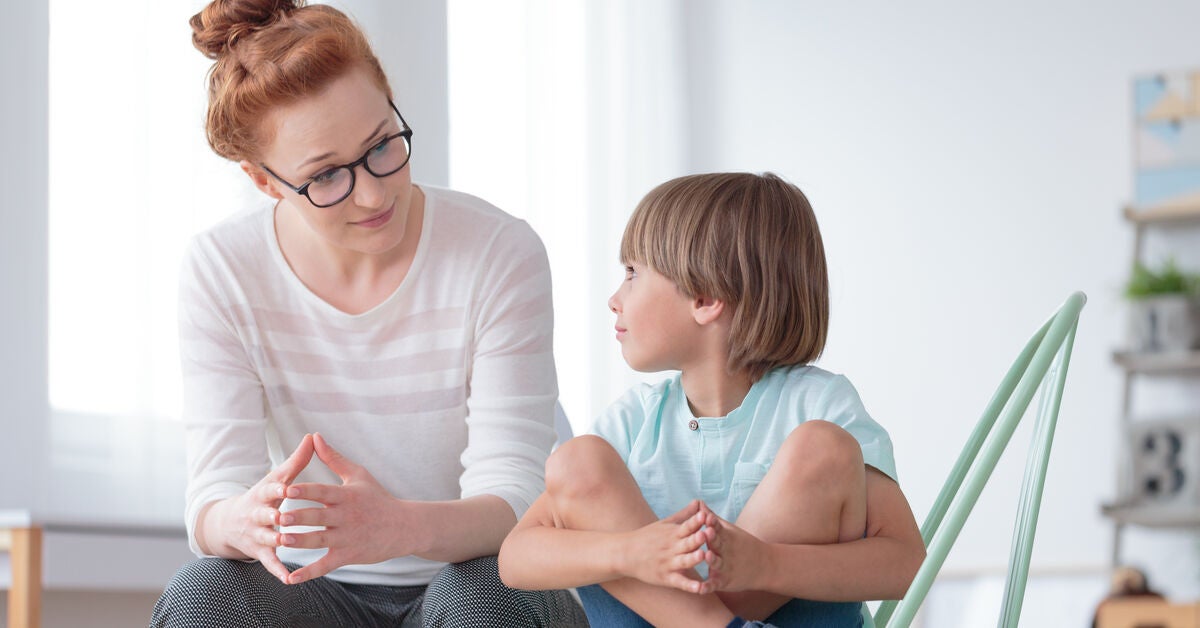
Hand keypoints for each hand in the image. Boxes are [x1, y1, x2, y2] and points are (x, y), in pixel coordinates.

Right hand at [206, 434, 314, 582]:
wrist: (229, 522)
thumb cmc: (264, 496)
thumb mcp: (276, 478)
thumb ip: (296, 461)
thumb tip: (313, 436)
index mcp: (263, 494)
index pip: (270, 489)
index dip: (278, 488)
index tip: (287, 487)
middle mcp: (257, 514)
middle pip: (264, 514)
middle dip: (272, 515)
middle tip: (283, 517)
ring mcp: (257, 534)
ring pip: (266, 538)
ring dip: (275, 540)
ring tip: (287, 542)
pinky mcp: (260, 552)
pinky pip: (269, 562)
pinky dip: (278, 570)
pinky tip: (289, 579)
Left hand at [279, 433, 410, 584]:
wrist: (405, 527)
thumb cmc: (379, 498)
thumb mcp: (358, 475)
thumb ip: (333, 458)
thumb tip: (314, 437)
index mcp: (347, 496)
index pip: (323, 492)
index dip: (306, 491)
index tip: (288, 489)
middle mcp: (346, 517)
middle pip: (319, 516)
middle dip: (299, 517)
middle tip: (279, 516)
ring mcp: (347, 538)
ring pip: (320, 540)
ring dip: (301, 541)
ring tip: (281, 541)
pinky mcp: (348, 555)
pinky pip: (326, 565)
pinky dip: (308, 573)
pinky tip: (290, 579)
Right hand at [617, 499, 710, 592]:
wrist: (625, 554)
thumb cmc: (647, 537)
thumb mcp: (665, 524)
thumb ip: (685, 515)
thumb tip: (699, 501)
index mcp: (673, 534)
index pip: (686, 526)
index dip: (695, 521)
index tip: (705, 515)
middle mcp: (672, 548)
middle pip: (687, 543)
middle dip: (697, 538)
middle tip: (707, 533)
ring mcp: (669, 564)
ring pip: (684, 561)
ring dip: (694, 558)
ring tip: (703, 555)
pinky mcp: (666, 578)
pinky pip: (680, 582)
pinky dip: (689, 586)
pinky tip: (700, 588)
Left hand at [697, 504, 767, 593]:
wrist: (764, 566)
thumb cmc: (741, 545)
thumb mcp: (729, 531)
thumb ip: (712, 518)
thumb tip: (698, 503)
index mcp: (726, 538)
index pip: (718, 528)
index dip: (713, 523)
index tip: (707, 516)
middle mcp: (726, 552)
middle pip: (718, 544)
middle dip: (712, 538)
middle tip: (706, 532)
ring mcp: (726, 567)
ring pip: (717, 563)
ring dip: (712, 559)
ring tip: (706, 556)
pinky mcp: (724, 581)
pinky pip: (715, 584)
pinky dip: (708, 587)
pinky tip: (700, 589)